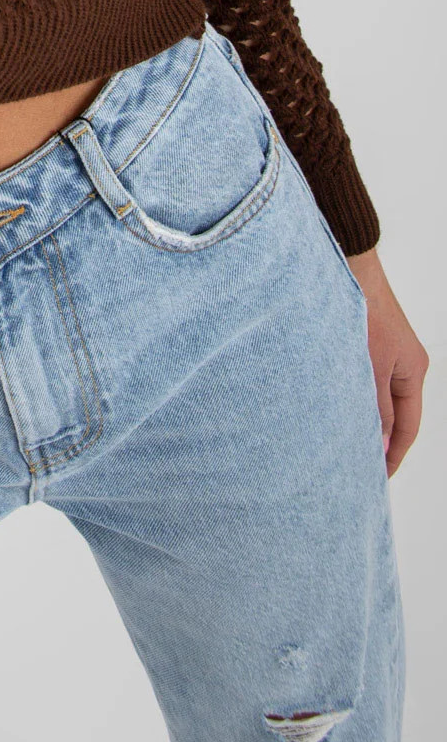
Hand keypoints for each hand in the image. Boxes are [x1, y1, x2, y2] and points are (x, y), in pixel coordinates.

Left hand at [345, 247, 427, 476]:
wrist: (347, 263)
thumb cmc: (362, 309)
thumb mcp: (371, 366)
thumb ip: (376, 407)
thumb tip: (379, 444)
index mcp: (412, 371)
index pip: (408, 426)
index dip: (393, 454)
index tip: (378, 478)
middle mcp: (402, 363)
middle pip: (393, 414)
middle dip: (377, 441)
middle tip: (355, 467)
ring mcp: (384, 352)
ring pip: (374, 396)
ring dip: (360, 418)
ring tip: (338, 443)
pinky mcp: (364, 341)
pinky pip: (361, 379)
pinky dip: (350, 396)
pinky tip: (329, 405)